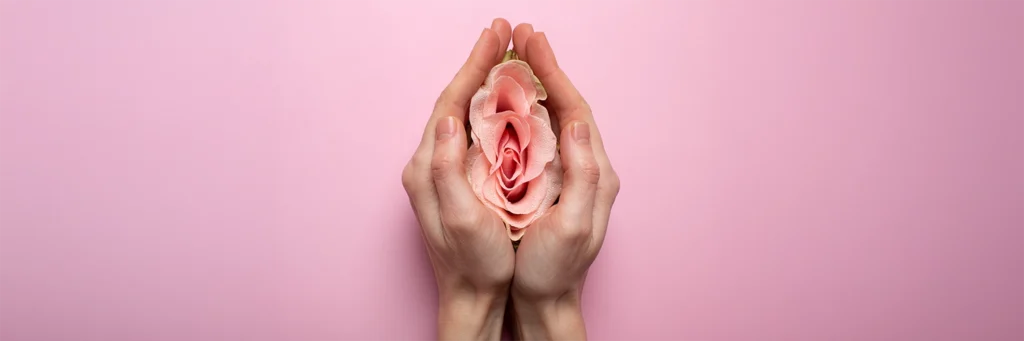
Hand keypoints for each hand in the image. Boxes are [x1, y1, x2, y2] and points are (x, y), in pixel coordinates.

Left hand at [401, 19, 516, 340]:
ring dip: (485, 81)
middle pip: (455, 100)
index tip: (497, 37)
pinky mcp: (455, 180)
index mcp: (429, 167)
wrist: (472, 297)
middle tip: (504, 32)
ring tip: (508, 55)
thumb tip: (450, 118)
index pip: (451, 102)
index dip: (474, 67)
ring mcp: (441, 170)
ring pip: (464, 113)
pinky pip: (473, 131)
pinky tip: (507, 99)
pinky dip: (490, 107)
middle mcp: (429, 163)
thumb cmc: (473, 263)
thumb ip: (448, 167)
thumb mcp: (460, 217)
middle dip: (480, 64)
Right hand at [506, 24, 620, 340]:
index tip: (532, 44)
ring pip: (552, 118)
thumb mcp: (572, 225)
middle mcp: (587, 167)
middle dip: (544, 69)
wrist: (547, 301)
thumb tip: (577, 123)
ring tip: (514, 57)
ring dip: (535, 85)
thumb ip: (581, 174)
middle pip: (566, 105)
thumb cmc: (554, 269)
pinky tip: (509, 100)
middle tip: (521, 36)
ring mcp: (570, 174)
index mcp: (594, 172)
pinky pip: (540, 136)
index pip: (574, 109)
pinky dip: (525, 111)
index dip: (553, 74)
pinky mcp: (554, 183)